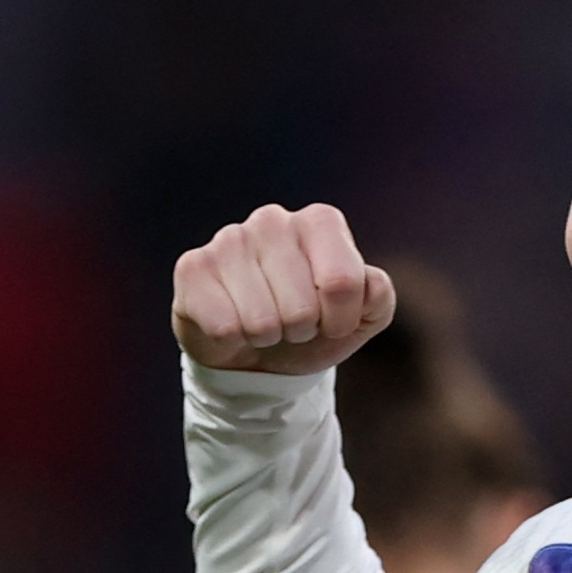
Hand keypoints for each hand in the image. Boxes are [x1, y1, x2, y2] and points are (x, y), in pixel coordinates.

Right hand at [172, 203, 394, 374]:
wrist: (259, 352)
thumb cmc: (316, 328)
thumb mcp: (361, 319)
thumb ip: (378, 299)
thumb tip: (369, 284)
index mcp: (320, 222)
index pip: (343, 282)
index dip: (341, 319)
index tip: (333, 323)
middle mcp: (273, 220)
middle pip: (302, 306)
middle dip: (302, 330)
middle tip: (293, 324)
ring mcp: (229, 239)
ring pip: (262, 320)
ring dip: (268, 336)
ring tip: (265, 324)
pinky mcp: (193, 267)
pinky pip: (225, 326)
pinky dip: (234, 340)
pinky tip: (232, 324)